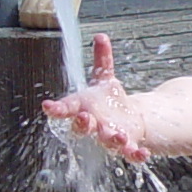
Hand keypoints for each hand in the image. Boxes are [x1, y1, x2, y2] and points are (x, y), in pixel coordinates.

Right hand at [43, 34, 153, 161]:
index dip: (56, 109)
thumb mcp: (104, 78)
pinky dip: (136, 155)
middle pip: (83, 127)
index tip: (48, 106)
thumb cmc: (108, 101)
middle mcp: (93, 125)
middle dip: (82, 124)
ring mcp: (108, 137)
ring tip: (118, 136)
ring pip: (106, 142)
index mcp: (84, 108)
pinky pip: (129, 153)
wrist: (127, 120)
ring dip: (111, 139)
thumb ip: (102, 60)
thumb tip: (100, 36)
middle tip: (83, 118)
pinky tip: (143, 154)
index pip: (66, 108)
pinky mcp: (126, 146)